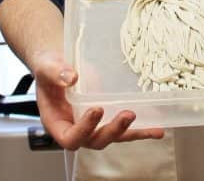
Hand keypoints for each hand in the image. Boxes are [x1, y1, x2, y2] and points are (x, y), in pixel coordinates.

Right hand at [31, 50, 163, 149]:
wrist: (59, 62)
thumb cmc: (49, 68)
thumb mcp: (46, 66)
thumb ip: (55, 73)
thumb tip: (71, 78)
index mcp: (57, 123)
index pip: (70, 138)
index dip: (84, 129)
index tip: (96, 110)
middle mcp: (76, 128)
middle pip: (95, 140)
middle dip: (113, 130)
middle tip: (128, 114)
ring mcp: (93, 124)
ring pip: (113, 136)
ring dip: (132, 133)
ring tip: (151, 128)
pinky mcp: (107, 116)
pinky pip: (124, 127)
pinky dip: (141, 129)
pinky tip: (157, 129)